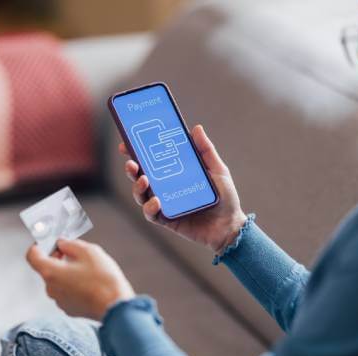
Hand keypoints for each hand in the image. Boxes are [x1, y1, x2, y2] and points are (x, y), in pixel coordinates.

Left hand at [26, 239, 134, 320]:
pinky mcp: (70, 309)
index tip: (49, 240)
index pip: (32, 256)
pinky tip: (90, 282)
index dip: (39, 245)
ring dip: (67, 271)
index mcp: (51, 272)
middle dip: (58, 257)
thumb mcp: (88, 251)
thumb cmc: (103, 278)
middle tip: (74, 251)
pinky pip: (66, 292)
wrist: (116, 306)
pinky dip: (74, 284)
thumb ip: (70, 244)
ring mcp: (59, 301)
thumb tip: (62, 243)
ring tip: (87, 268)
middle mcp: (51, 288)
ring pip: (58, 280)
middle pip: (46, 268)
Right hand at [119, 124, 246, 253]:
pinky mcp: (166, 220)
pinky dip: (150, 208)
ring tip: (143, 180)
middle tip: (130, 162)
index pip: (151, 161)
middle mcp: (165, 187)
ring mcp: (164, 204)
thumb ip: (206, 150)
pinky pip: (151, 214)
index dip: (136, 152)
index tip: (126, 143)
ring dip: (137, 187)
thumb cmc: (224, 197)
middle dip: (131, 169)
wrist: (230, 226)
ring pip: (141, 195)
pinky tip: (156, 201)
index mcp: (174, 173)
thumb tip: (196, 128)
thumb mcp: (217, 170)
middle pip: (140, 176)